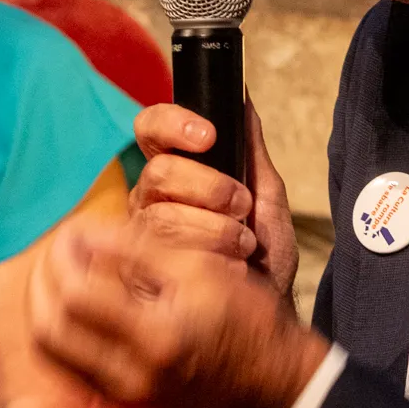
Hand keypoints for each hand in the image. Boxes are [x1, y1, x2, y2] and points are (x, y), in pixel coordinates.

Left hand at [29, 217, 328, 407]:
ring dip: (43, 305)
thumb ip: (137, 248)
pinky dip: (59, 328)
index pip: (77, 295)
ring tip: (61, 271)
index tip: (72, 229)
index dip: (64, 255)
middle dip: (41, 281)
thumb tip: (84, 232)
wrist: (270, 382)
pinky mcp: (119, 400)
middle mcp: (130, 374)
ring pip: (48, 350)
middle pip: (47, 329)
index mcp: (155, 337)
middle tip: (57, 249)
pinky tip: (75, 301)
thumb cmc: (246, 320)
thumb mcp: (199, 268)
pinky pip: (65, 364)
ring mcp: (121, 393)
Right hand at [130, 100, 298, 300]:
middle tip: (241, 207)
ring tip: (242, 246)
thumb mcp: (268, 196)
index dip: (172, 123)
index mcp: (176, 171)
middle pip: (159, 173)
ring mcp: (141, 237)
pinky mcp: (140, 274)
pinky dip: (205, 259)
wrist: (267, 311)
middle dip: (210, 189)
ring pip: (162, 216)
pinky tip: (226, 268)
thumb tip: (243, 96)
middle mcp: (150, 199)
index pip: (152, 129)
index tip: (209, 136)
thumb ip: (251, 150)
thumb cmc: (264, 256)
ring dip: (214, 231)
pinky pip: (160, 257)